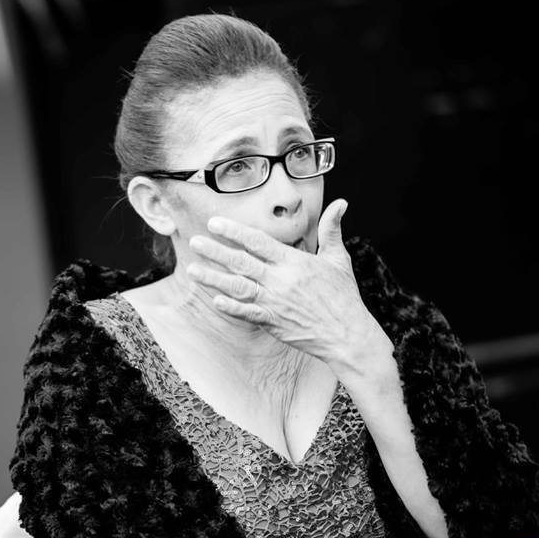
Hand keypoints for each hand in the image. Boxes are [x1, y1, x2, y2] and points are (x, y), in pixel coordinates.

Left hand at [186, 198, 391, 367]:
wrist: (346, 334)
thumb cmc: (343, 296)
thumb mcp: (338, 258)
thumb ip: (332, 229)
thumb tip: (342, 202)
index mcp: (293, 262)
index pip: (257, 241)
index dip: (234, 231)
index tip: (214, 223)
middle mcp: (280, 280)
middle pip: (241, 262)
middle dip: (215, 251)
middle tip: (195, 242)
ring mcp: (274, 302)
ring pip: (237, 287)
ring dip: (213, 278)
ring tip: (191, 270)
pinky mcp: (272, 322)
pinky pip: (246, 313)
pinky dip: (230, 307)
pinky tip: (214, 299)